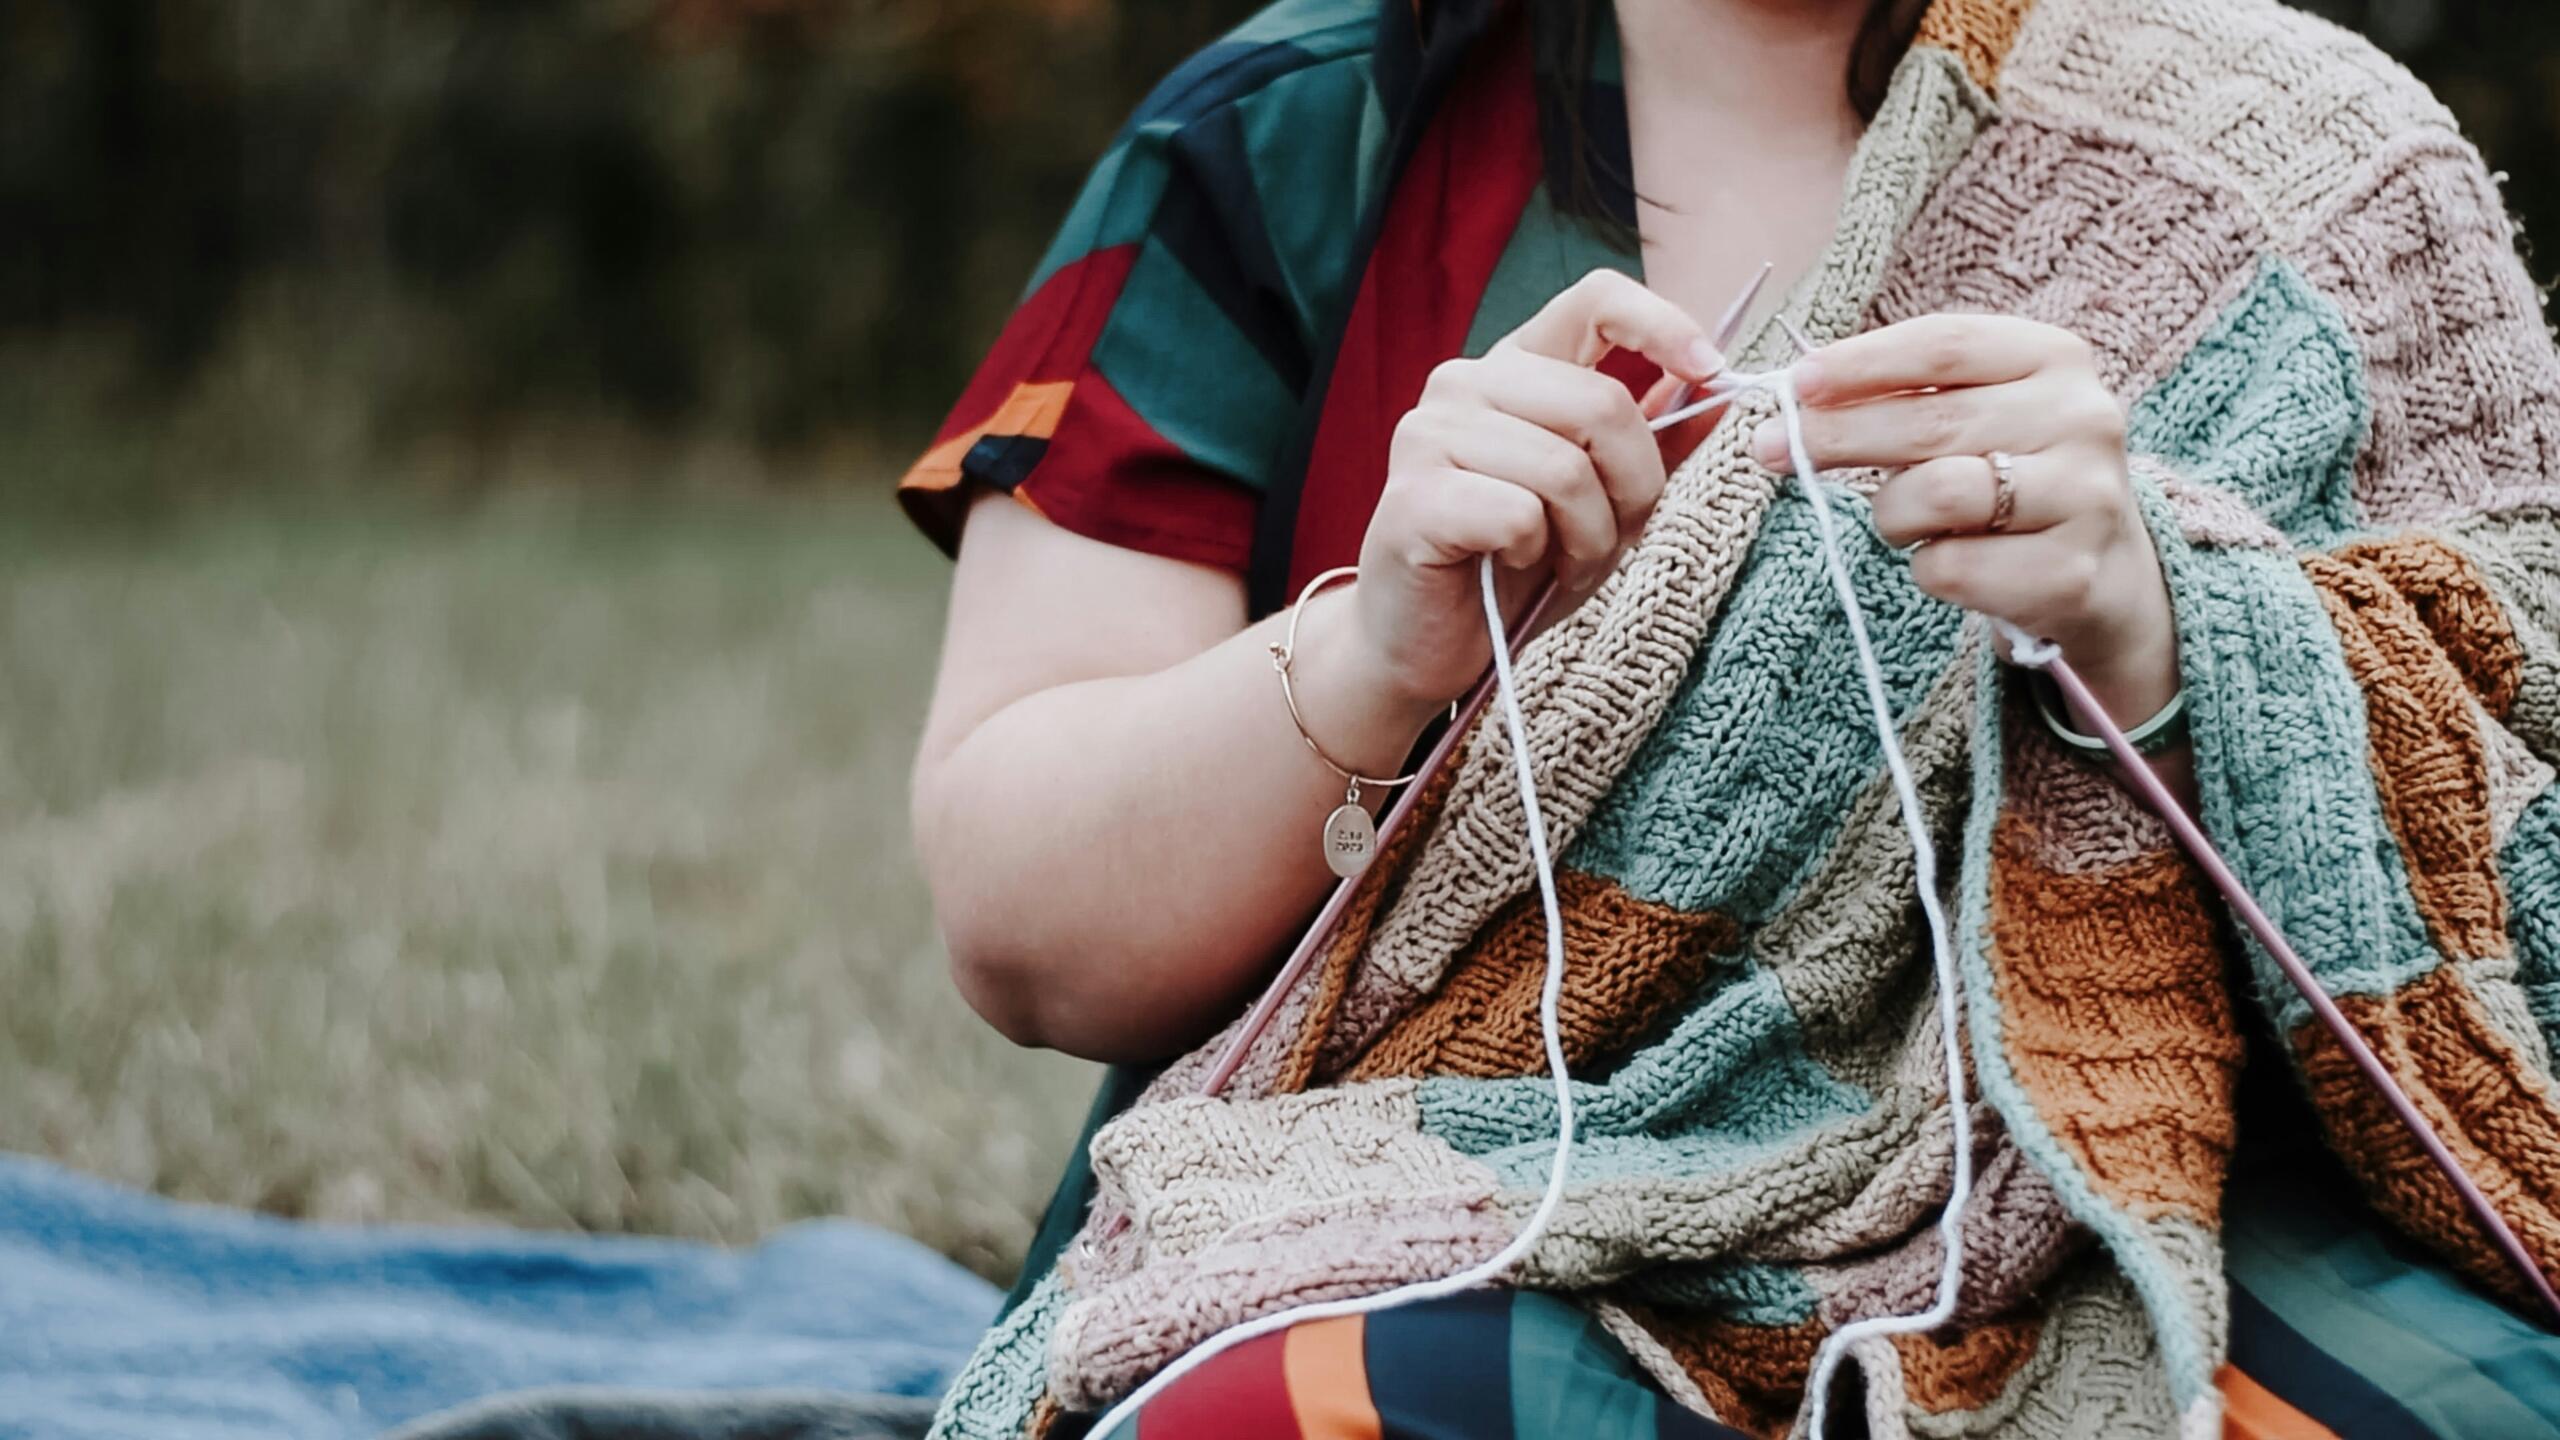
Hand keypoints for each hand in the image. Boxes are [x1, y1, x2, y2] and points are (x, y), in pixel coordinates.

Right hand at [1350, 270, 1721, 711]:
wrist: (1426, 643)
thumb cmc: (1513, 567)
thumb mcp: (1605, 502)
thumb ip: (1653, 444)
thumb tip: (1720, 390)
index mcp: (1515, 367)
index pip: (1595, 300)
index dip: (1663, 326)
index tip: (1712, 373)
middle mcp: (1465, 383)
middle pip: (1601, 405)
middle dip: (1633, 488)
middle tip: (1608, 538)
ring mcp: (1430, 434)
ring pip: (1566, 469)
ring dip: (1587, 536)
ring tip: (1557, 561)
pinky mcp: (1414, 496)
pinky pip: (1520, 516)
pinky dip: (1535, 555)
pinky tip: (1508, 566)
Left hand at [1750, 314, 2178, 725]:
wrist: (2101, 569)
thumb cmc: (2010, 475)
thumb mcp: (1975, 414)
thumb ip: (1904, 394)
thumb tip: (1798, 393)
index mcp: (2054, 357)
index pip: (1945, 344)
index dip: (1862, 362)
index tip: (1796, 382)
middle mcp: (2082, 417)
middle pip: (1928, 420)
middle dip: (1834, 436)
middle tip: (1766, 448)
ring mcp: (2085, 497)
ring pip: (1935, 495)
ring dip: (1891, 513)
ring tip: (1902, 519)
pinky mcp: (2070, 574)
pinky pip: (1950, 568)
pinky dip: (1926, 568)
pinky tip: (1951, 561)